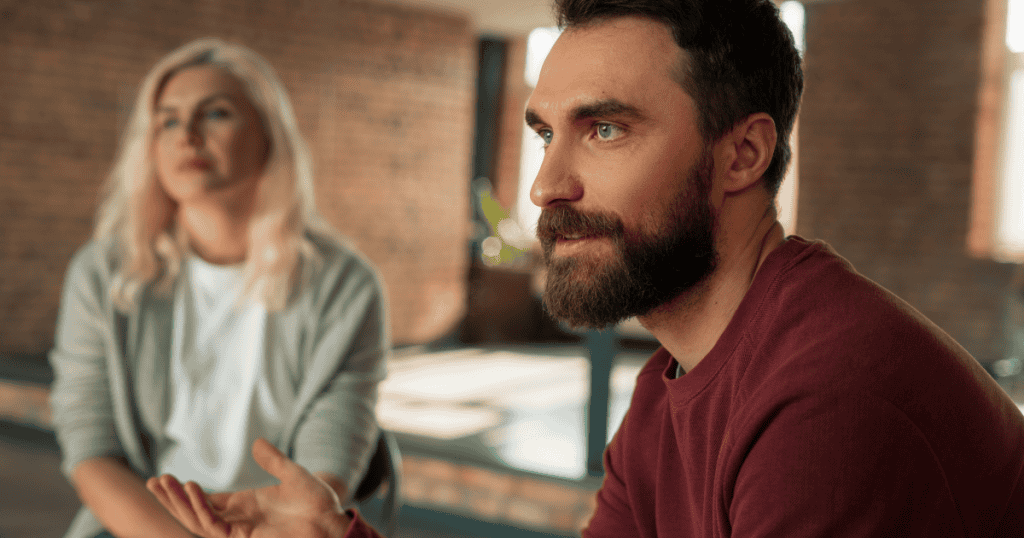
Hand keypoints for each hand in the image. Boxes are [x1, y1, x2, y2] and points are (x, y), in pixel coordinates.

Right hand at [146, 438, 350, 537]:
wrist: (332, 522)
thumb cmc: (317, 502)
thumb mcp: (292, 474)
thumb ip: (273, 460)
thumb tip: (257, 443)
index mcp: (244, 506)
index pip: (205, 501)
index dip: (183, 493)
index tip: (162, 479)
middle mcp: (238, 520)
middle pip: (195, 512)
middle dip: (172, 499)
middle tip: (152, 481)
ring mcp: (240, 530)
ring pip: (199, 520)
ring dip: (181, 502)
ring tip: (165, 482)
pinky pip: (215, 526)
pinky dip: (202, 509)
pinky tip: (192, 490)